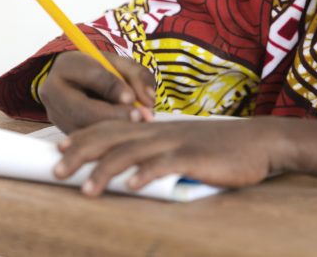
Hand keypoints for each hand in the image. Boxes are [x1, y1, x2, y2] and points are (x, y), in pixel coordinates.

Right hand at [40, 51, 155, 132]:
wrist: (80, 82)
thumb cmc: (103, 71)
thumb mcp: (121, 65)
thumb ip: (138, 76)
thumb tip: (148, 101)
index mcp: (67, 66)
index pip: (91, 76)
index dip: (112, 88)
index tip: (131, 98)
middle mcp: (53, 91)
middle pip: (81, 109)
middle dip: (113, 115)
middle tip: (139, 117)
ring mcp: (55, 115)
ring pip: (84, 129)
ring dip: (113, 131)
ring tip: (138, 126)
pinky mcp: (62, 132)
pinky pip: (85, 141)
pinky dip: (107, 139)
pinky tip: (126, 135)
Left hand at [53, 118, 286, 195]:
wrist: (259, 141)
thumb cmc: (222, 147)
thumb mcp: (185, 144)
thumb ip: (160, 152)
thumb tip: (134, 170)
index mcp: (157, 128)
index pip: (112, 127)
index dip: (84, 137)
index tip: (60, 149)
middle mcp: (161, 131)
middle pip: (112, 138)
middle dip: (82, 153)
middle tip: (56, 170)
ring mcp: (177, 143)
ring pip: (132, 151)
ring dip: (106, 170)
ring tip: (86, 189)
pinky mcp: (194, 157)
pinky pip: (165, 164)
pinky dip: (145, 174)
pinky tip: (130, 186)